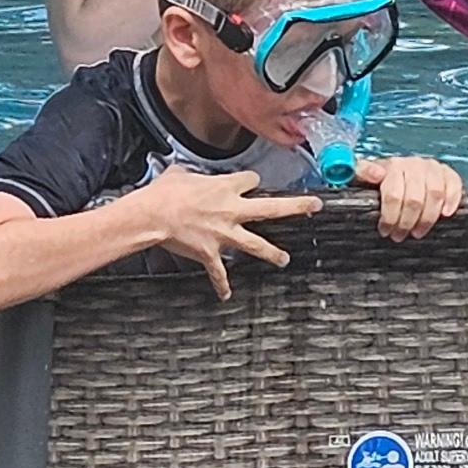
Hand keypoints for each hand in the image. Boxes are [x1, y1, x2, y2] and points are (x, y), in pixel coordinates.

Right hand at [129, 163, 322, 297]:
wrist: (152, 216)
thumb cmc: (163, 193)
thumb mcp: (178, 173)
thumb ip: (189, 174)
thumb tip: (184, 175)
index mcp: (225, 187)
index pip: (251, 180)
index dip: (251, 181)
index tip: (251, 183)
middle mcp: (231, 210)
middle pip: (272, 208)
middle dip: (297, 207)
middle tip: (314, 206)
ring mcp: (224, 234)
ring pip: (256, 245)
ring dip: (272, 253)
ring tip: (284, 259)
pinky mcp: (211, 253)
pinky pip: (220, 273)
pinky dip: (222, 285)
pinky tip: (226, 294)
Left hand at [352, 153, 464, 239]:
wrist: (397, 172)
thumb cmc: (379, 180)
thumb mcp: (361, 175)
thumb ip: (362, 172)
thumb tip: (377, 174)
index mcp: (392, 165)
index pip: (393, 195)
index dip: (389, 217)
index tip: (385, 231)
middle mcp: (414, 163)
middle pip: (415, 199)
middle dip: (406, 222)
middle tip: (399, 236)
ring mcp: (432, 167)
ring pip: (435, 194)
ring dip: (427, 218)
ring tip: (417, 233)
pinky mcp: (447, 172)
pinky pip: (454, 183)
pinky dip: (452, 199)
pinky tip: (446, 214)